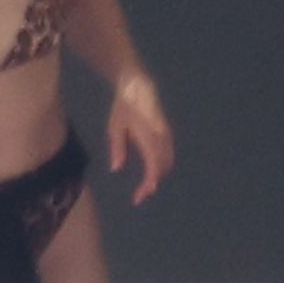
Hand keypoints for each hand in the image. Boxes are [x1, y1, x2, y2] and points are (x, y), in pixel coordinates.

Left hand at [107, 71, 174, 203]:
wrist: (138, 86)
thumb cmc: (123, 107)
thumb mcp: (115, 127)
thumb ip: (117, 148)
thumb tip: (116, 169)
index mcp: (148, 135)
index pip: (153, 165)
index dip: (149, 182)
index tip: (140, 196)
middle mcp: (161, 136)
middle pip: (163, 167)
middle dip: (152, 183)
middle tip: (139, 196)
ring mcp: (167, 134)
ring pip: (167, 162)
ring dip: (158, 176)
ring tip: (143, 189)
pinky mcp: (167, 133)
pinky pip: (168, 154)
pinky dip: (161, 166)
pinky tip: (151, 174)